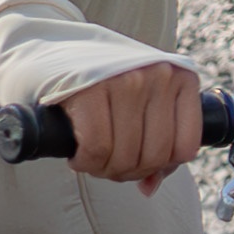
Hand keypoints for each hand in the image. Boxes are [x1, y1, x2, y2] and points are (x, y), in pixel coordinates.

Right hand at [59, 58, 203, 188]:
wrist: (47, 47)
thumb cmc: (99, 79)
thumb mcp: (140, 99)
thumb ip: (154, 138)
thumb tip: (150, 186)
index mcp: (181, 78)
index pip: (186, 147)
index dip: (159, 168)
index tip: (137, 166)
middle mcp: (159, 76)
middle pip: (155, 155)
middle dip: (128, 172)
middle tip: (107, 166)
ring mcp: (127, 81)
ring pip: (126, 155)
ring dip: (104, 169)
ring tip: (91, 160)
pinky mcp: (91, 89)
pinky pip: (97, 147)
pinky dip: (85, 162)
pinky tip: (78, 155)